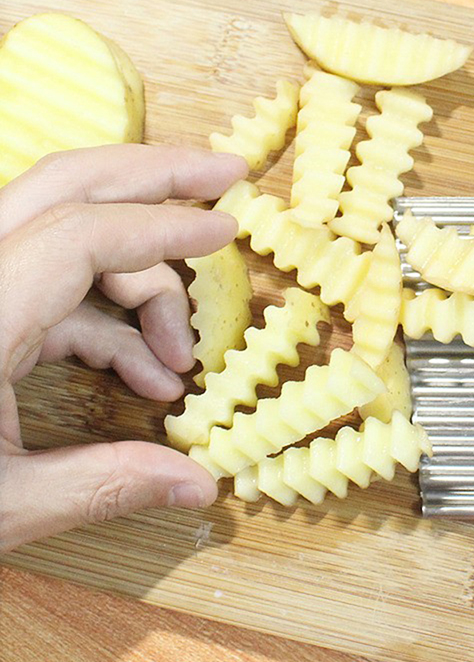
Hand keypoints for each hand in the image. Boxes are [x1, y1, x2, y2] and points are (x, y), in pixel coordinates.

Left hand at [0, 145, 248, 551]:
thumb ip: (105, 485)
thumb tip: (201, 488)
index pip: (79, 237)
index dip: (160, 227)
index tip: (228, 228)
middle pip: (66, 185)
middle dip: (155, 176)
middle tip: (224, 174)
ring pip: (68, 234)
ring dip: (140, 280)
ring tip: (180, 356)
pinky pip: (57, 289)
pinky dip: (111, 323)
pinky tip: (145, 376)